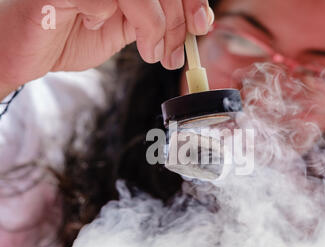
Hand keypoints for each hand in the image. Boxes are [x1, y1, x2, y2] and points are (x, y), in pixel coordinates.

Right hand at [0, 0, 213, 90]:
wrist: (24, 50)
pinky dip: (111, 14)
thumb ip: (150, 18)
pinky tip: (96, 24)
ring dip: (155, 24)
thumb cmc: (68, 36)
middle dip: (177, 21)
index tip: (200, 26)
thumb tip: (190, 22)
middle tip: (172, 53)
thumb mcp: (122, 29)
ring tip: (150, 52)